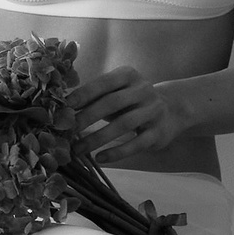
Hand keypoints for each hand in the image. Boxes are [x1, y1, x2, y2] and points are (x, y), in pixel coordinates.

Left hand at [69, 66, 185, 164]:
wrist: (172, 109)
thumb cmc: (132, 101)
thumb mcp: (117, 92)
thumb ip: (95, 96)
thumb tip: (61, 108)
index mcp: (128, 75)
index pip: (103, 83)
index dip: (83, 95)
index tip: (64, 107)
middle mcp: (143, 89)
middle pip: (111, 103)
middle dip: (87, 117)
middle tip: (66, 132)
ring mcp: (153, 111)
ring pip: (123, 124)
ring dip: (97, 138)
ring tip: (78, 149)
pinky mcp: (159, 132)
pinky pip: (136, 144)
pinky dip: (117, 152)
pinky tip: (100, 158)